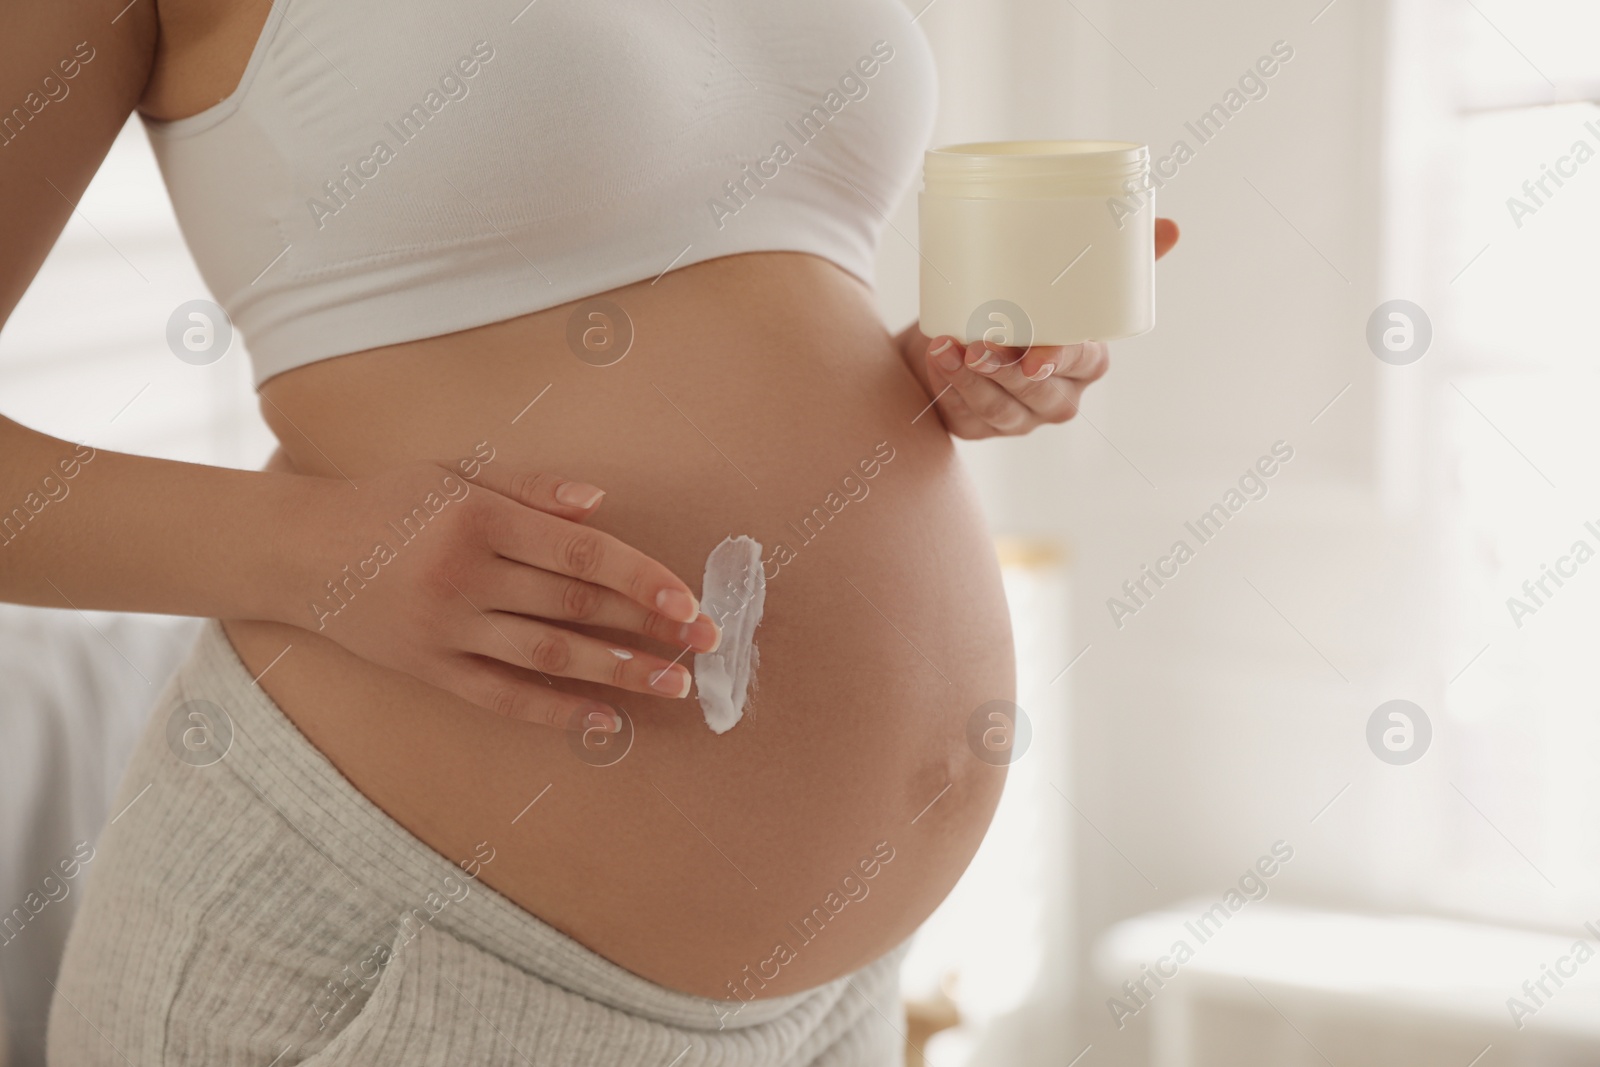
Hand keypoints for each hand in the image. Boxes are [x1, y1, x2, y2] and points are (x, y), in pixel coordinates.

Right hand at [285, 460, 719, 730]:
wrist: (295, 551)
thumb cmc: (386, 501)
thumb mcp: (454, 470)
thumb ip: (530, 486)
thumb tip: (602, 508)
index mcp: (478, 517)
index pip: (579, 554)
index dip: (640, 579)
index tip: (689, 601)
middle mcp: (465, 576)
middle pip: (574, 608)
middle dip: (647, 627)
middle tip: (706, 645)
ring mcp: (445, 630)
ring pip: (548, 657)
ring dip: (618, 673)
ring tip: (672, 685)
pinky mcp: (429, 670)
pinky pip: (503, 696)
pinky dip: (556, 712)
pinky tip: (604, 722)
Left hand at [900, 218, 1179, 438]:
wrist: (954, 330)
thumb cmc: (1014, 303)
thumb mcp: (1057, 278)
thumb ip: (1109, 258)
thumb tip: (1171, 227)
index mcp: (1087, 362)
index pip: (1083, 362)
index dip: (1061, 360)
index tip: (1037, 355)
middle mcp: (1058, 396)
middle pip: (1038, 392)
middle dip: (1007, 371)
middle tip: (980, 344)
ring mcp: (1020, 417)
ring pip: (1000, 406)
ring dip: (971, 379)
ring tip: (946, 348)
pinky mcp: (981, 426)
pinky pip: (968, 414)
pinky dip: (950, 387)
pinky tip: (938, 360)